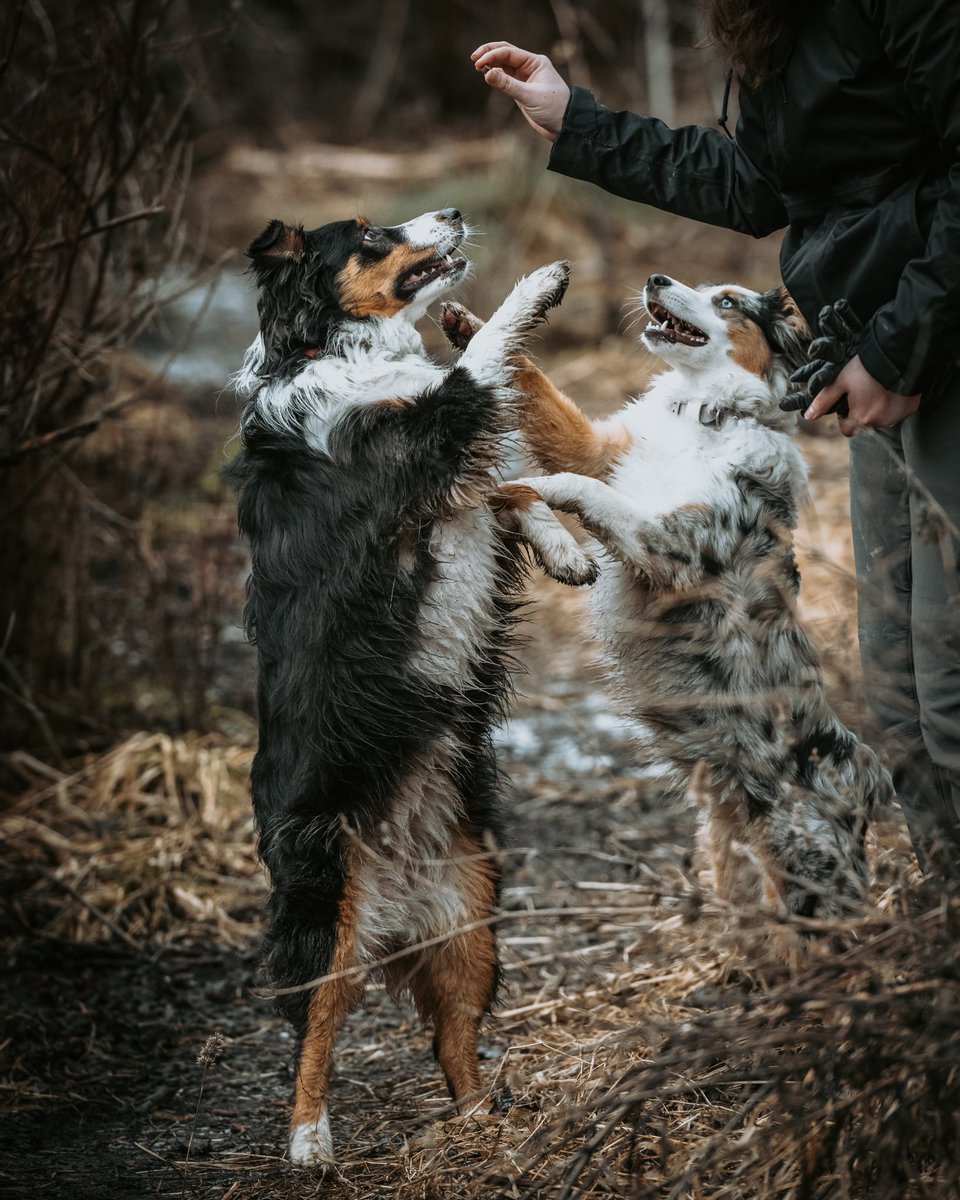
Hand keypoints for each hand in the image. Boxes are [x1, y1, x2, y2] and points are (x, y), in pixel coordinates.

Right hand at [471, 42, 569, 141]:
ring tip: (478, 67)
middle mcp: (530, 67)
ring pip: (504, 65)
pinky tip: (487, 75)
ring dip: (491, 64)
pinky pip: (506, 78)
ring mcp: (525, 78)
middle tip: (474, 58)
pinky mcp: (522, 90)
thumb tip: (487, 74)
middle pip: (505, 53)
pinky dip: (496, 76)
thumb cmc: (553, 109)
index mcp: (535, 62)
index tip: (479, 63)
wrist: (565, 126)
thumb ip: (508, 85)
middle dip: (489, 53)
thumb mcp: (529, 96)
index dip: (492, 55)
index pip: (509, 52)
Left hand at [804, 355, 919, 436]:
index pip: (847, 430)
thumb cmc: (867, 367)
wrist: (900, 355)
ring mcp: (897, 416)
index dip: (845, 419)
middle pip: (865, 423)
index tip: (848, 404)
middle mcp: (880, 422)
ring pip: (882, 418)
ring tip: (879, 387)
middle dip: (862, 411)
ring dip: (879, 408)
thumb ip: (824, 400)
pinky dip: (895, 403)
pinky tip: (893, 388)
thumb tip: (808, 416)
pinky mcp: (911, 409)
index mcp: (860, 418)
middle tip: (864, 390)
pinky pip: (899, 410)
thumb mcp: (841, 381)